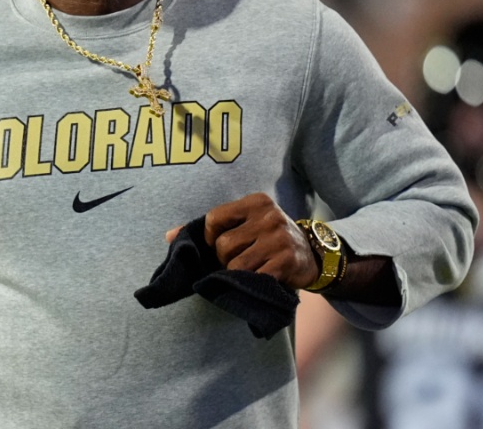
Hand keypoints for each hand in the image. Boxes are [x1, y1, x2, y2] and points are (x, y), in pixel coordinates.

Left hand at [168, 193, 318, 289]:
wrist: (314, 254)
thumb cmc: (270, 238)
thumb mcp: (247, 223)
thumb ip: (211, 228)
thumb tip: (168, 236)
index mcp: (256, 202)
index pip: (214, 218)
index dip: (210, 238)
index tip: (218, 245)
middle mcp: (269, 216)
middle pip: (223, 245)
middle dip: (225, 259)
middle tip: (238, 260)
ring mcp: (279, 239)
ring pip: (235, 264)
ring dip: (237, 273)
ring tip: (250, 269)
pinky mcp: (286, 261)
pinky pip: (253, 277)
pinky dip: (252, 282)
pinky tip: (261, 277)